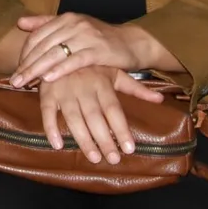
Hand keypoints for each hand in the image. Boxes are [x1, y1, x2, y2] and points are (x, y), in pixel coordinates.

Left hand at [10, 13, 173, 88]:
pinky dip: (60, 69)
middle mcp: (74, 24)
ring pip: (55, 54)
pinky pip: (75, 61)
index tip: (15, 69)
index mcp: (65, 18)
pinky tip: (48, 79)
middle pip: (43, 46)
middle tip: (14, 80)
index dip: (24, 53)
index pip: (37, 36)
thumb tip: (20, 22)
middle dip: (26, 65)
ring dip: (37, 70)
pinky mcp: (99, 50)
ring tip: (24, 83)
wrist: (132, 43)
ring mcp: (87, 36)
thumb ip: (47, 24)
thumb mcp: (73, 28)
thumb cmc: (99, 38)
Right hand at [36, 64, 165, 163]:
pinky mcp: (47, 93)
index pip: (114, 110)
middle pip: (95, 118)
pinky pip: (47, 112)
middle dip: (104, 140)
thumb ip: (136, 88)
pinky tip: (57, 145)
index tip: (129, 148)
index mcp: (101, 83)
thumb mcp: (115, 72)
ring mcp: (63, 91)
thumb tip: (160, 99)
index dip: (121, 129)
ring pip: (73, 118)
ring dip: (83, 139)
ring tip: (94, 158)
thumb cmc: (91, 66)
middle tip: (113, 160)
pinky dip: (50, 128)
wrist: (60, 48)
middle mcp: (83, 88)